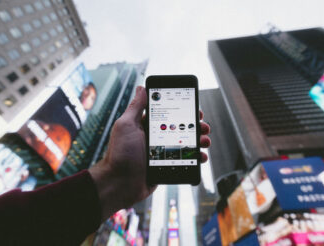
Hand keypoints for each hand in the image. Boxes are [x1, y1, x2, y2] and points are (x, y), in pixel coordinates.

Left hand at [89, 86, 210, 220]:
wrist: (119, 184)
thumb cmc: (120, 154)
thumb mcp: (126, 126)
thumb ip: (136, 107)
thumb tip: (141, 88)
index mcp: (147, 126)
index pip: (169, 114)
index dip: (183, 110)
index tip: (195, 109)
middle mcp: (156, 138)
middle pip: (181, 128)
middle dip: (195, 126)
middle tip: (203, 126)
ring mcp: (163, 153)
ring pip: (186, 144)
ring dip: (199, 141)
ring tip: (204, 141)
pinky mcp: (167, 166)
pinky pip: (185, 160)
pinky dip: (196, 158)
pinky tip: (201, 156)